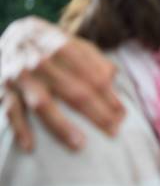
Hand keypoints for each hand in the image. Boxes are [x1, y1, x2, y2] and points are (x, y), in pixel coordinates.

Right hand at [1, 17, 124, 150]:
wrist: (4, 38)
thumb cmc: (46, 44)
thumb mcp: (69, 41)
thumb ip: (92, 57)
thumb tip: (114, 75)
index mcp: (59, 45)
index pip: (89, 73)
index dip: (107, 94)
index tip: (122, 112)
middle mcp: (38, 60)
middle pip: (72, 90)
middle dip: (95, 112)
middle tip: (113, 130)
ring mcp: (18, 76)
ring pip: (42, 103)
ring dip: (61, 125)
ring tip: (80, 144)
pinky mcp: (2, 89)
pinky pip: (10, 111)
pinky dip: (19, 128)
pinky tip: (31, 147)